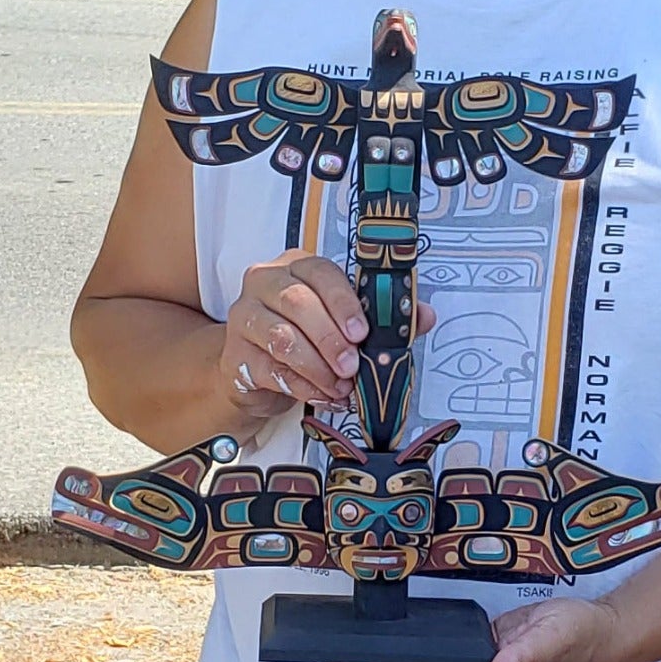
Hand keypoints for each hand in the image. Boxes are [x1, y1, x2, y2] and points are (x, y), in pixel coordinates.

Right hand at [224, 250, 433, 417]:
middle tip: (352, 365)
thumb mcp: (343, 322)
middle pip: (296, 303)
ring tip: (340, 386)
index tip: (362, 331)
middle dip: (330, 338)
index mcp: (296, 265)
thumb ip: (382, 316)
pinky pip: (272, 370)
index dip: (343, 302)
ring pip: (282, 338)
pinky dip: (303, 387)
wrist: (257, 370)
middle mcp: (265, 284)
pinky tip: (323, 396)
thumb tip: (424, 315)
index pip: (319, 272)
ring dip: (318, 367)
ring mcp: (246, 318)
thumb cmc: (306, 336)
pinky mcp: (236, 355)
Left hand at [329, 596, 623, 661]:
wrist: (601, 638)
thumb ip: (525, 655)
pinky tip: (392, 640)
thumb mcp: (554, 637)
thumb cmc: (576, 637)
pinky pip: (434, 658)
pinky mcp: (480, 657)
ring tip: (346, 645)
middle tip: (325, 650)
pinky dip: (408, 650)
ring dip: (385, 660)